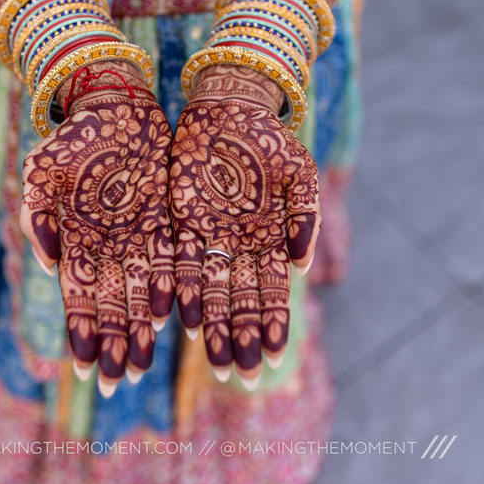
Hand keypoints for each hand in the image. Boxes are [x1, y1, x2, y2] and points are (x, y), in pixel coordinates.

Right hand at [19, 62, 173, 396]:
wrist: (115, 104)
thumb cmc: (74, 137)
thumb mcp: (43, 169)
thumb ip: (39, 214)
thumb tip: (48, 260)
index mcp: (76, 238)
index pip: (78, 296)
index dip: (81, 331)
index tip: (85, 366)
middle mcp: (107, 245)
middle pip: (110, 304)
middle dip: (113, 344)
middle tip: (117, 385)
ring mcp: (136, 234)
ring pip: (140, 291)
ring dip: (140, 328)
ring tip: (143, 366)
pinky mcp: (164, 219)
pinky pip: (168, 259)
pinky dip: (167, 287)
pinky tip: (169, 317)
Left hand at [169, 65, 319, 388]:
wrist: (227, 106)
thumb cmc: (268, 138)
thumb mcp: (297, 172)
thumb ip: (304, 216)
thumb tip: (304, 262)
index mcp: (271, 237)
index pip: (274, 291)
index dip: (275, 324)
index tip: (275, 357)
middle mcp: (240, 244)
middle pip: (242, 301)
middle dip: (244, 338)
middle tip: (244, 377)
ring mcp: (210, 235)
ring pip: (211, 290)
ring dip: (215, 326)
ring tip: (217, 361)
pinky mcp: (180, 220)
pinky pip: (179, 261)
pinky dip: (181, 289)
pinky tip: (183, 319)